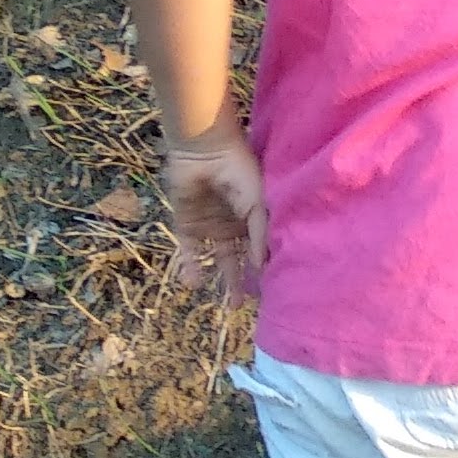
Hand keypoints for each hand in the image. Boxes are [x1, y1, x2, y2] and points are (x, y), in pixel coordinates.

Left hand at [162, 118, 266, 293]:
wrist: (205, 151)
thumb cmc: (239, 171)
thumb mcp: (257, 203)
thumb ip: (259, 234)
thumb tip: (261, 266)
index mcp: (252, 219)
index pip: (258, 249)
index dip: (263, 269)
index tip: (270, 291)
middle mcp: (231, 226)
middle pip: (237, 260)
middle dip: (241, 282)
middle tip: (244, 306)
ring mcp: (209, 226)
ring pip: (215, 259)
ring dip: (221, 280)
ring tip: (227, 305)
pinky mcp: (186, 224)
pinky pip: (188, 250)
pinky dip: (189, 266)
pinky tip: (193, 284)